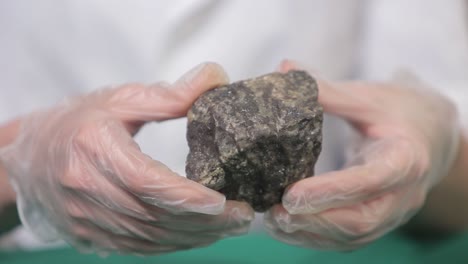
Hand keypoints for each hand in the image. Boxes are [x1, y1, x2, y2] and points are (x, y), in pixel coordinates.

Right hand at [0, 62, 253, 254]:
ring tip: (233, 226)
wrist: (31, 156)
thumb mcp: (120, 100)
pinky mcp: (90, 236)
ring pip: (150, 238)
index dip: (186, 196)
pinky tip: (201, 234)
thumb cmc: (77, 122)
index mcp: (92, 149)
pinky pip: (139, 248)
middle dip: (205, 222)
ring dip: (195, 237)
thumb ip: (170, 95)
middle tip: (245, 216)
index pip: (144, 181)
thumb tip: (216, 76)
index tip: (224, 202)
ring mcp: (85, 219)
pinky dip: (175, 244)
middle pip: (153, 215)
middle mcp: (86, 191)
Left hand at [264, 60, 459, 249]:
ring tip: (274, 221)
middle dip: (315, 220)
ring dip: (311, 233)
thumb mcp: (368, 97)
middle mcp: (403, 194)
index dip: (330, 191)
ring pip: (353, 236)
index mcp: (405, 159)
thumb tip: (284, 69)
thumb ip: (328, 90)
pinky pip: (349, 239)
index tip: (291, 194)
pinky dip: (317, 237)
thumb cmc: (399, 113)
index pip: (369, 181)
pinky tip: (288, 227)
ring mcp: (392, 212)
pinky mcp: (379, 220)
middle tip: (274, 211)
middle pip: (360, 220)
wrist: (430, 135)